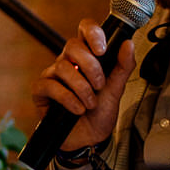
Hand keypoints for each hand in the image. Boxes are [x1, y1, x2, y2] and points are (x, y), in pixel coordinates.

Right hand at [30, 19, 138, 152]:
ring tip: (90, 103)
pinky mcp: (41, 91)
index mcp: (86, 56)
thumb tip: (128, 44)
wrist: (88, 139)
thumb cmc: (99, 113)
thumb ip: (123, 66)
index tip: (102, 50)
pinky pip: (51, 86)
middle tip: (99, 85)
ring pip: (63, 67)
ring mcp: (52, 75)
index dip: (92, 33)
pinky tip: (78, 109)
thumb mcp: (116, 90)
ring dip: (82, 88)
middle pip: (72, 45)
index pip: (84, 29)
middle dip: (91, 67)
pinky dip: (68, 99)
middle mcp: (68, 61)